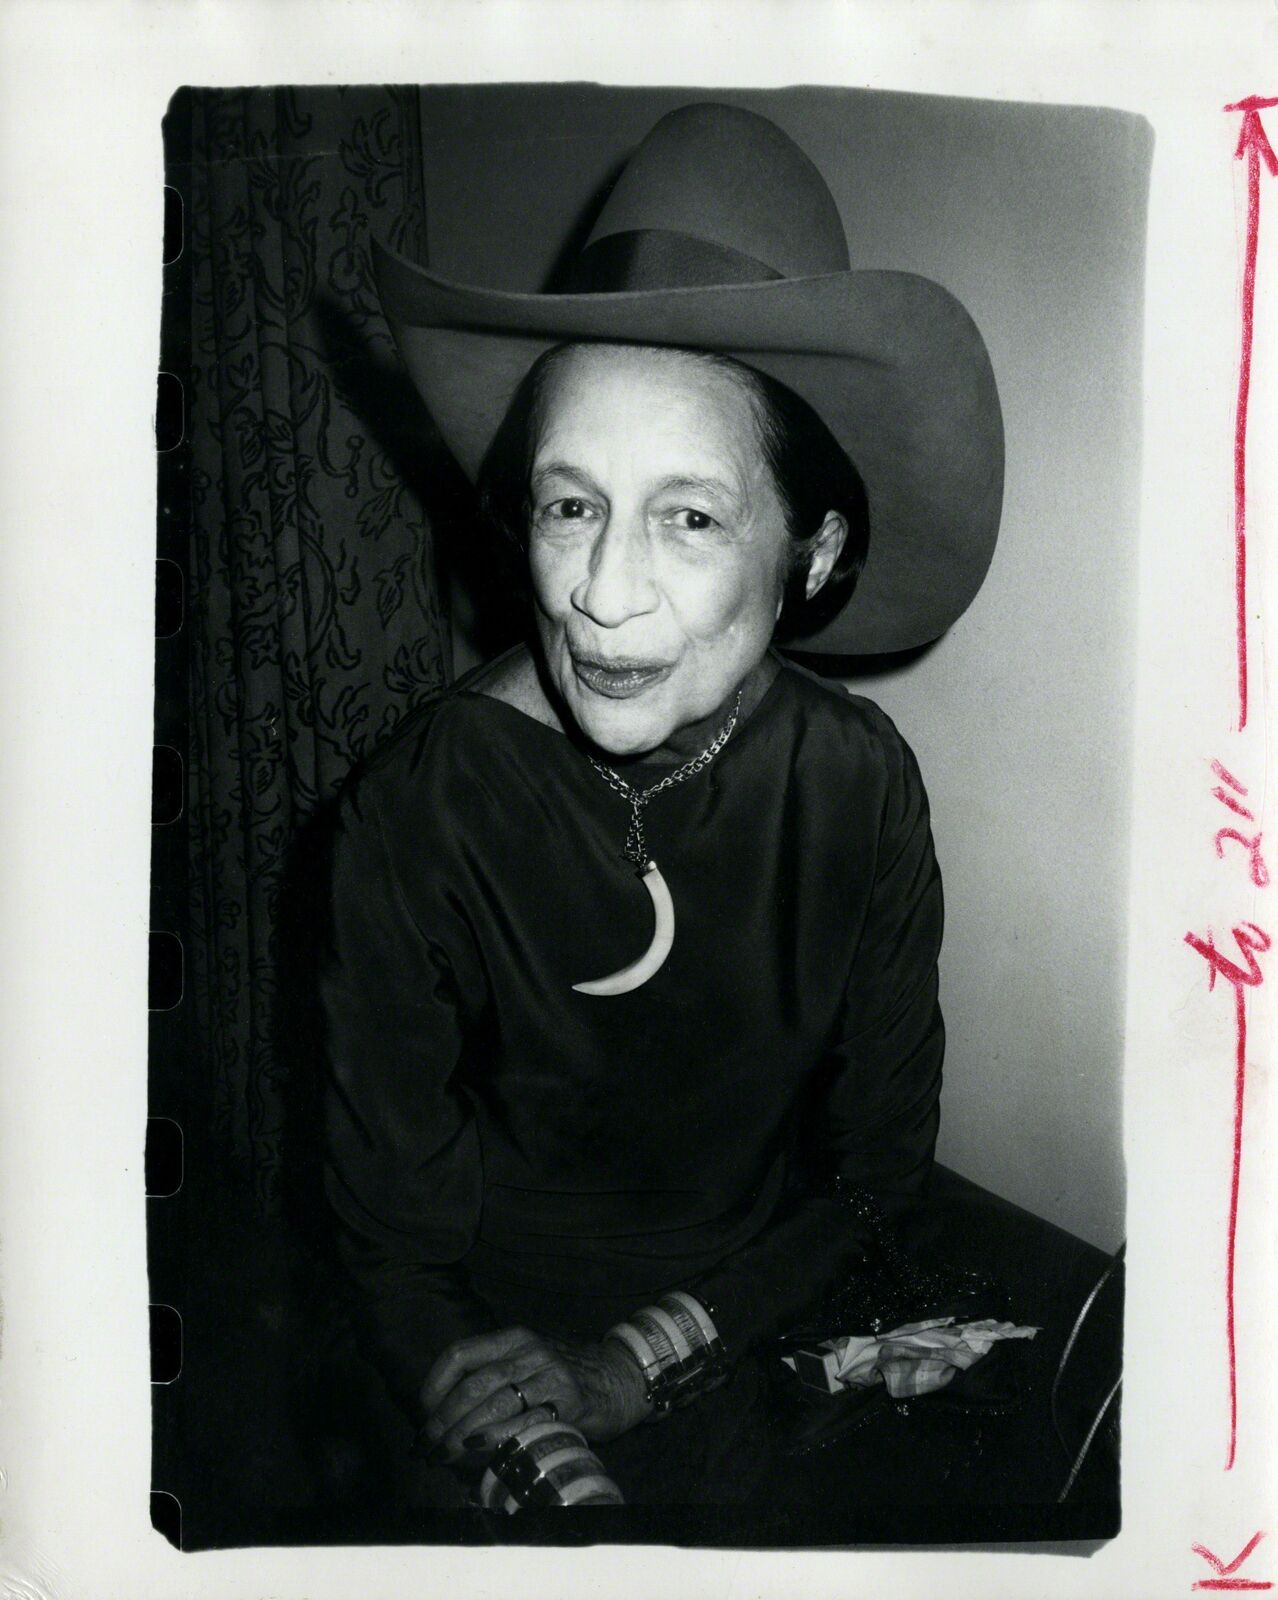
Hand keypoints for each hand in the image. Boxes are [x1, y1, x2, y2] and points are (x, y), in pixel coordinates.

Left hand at [420, 1325, 650, 1462]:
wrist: (619, 1377)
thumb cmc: (563, 1375)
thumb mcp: (527, 1361)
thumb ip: (493, 1375)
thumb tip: (441, 1412)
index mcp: (512, 1338)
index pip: (459, 1354)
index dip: (433, 1385)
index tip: (422, 1414)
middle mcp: (529, 1350)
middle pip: (472, 1385)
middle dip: (442, 1420)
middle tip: (427, 1447)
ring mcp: (549, 1374)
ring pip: (492, 1404)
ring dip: (460, 1435)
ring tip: (443, 1456)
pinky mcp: (567, 1401)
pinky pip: (522, 1422)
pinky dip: (495, 1439)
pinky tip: (478, 1453)